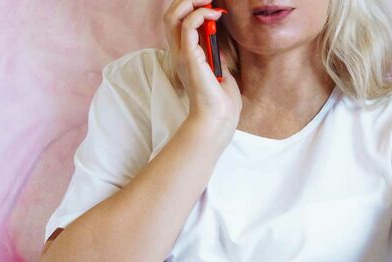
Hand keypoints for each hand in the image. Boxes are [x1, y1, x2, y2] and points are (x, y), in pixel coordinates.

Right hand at [163, 0, 241, 142]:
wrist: (218, 118)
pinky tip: (214, 14)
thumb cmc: (221, 101)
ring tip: (208, 0)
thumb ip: (214, 55)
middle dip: (186, 0)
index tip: (211, 5)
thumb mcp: (219, 71)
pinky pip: (188, 26)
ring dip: (190, 2)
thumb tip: (217, 41)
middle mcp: (179, 52)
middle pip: (170, 14)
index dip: (189, 8)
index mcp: (185, 54)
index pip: (177, 22)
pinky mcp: (190, 57)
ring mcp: (182, 54)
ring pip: (173, 15)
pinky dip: (200, 14)